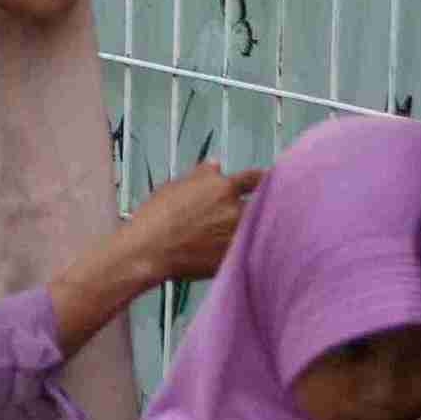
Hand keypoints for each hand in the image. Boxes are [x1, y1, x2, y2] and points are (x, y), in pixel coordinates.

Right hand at [125, 159, 259, 283]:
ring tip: (240, 232)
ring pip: (257, 229)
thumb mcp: (174, 186)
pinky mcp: (236, 256)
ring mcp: (238, 234)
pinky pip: (250, 249)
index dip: (264, 179)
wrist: (150, 249)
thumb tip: (216, 163)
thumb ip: (200, 175)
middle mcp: (236, 209)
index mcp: (223, 187)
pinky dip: (246, 248)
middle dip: (261, 207)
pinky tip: (232, 249)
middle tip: (257, 211)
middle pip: (262, 206)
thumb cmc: (156, 216)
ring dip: (254, 228)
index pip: (255, 178)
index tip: (270, 181)